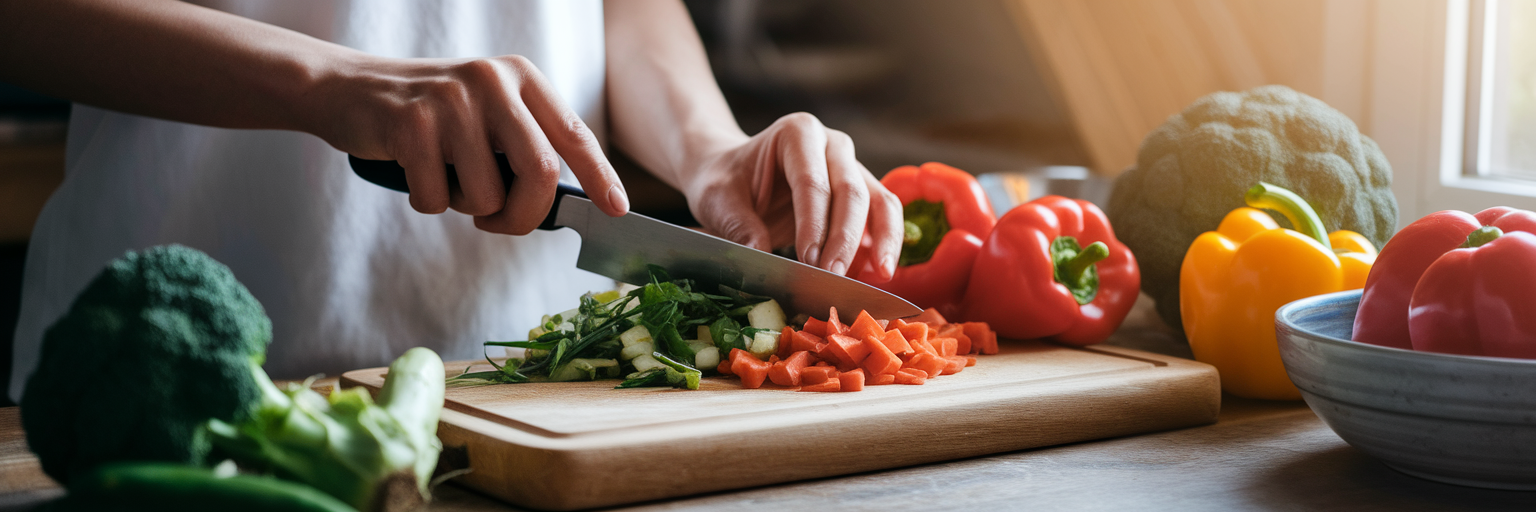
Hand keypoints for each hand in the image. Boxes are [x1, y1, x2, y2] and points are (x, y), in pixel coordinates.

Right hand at [305, 54, 628, 233]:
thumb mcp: (489, 115)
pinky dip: (428, 203)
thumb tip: (568, 205)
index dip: (601, 176)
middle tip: (502, 224)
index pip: (575, 134)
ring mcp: (451, 99)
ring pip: (486, 195)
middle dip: (526, 215)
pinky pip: (436, 199)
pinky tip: (414, 173)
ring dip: (467, 209)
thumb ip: (526, 147)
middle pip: (540, 172)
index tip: (618, 210)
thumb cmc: (433, 117)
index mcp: (521, 77)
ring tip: (447, 180)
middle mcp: (493, 80)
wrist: (350, 90)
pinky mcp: (410, 123)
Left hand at [677, 113, 901, 279]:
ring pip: (879, 202)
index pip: (812, 182)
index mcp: (797, 133)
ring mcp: (852, 167)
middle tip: (834, 277)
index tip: (809, 260)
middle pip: (851, 192)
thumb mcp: (715, 199)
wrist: (733, 176)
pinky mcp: (862, 193)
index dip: (814, 224)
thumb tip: (760, 254)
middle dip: (845, 239)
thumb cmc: (724, 182)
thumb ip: (737, 224)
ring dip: (882, 241)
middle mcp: (832, 144)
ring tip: (880, 275)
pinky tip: (878, 273)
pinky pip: (883, 217)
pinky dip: (883, 244)